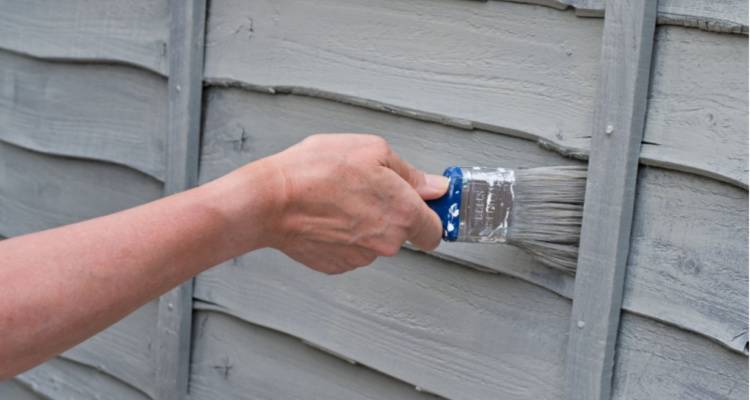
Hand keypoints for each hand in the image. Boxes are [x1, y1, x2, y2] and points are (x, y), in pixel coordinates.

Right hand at [264, 134, 447, 273]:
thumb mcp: (371, 150)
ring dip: (365, 223)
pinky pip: (351, 249)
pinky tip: (327, 215)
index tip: (423, 205)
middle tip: (365, 188)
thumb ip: (411, 173)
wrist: (270, 201)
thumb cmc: (316, 171)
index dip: (430, 216)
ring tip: (339, 198)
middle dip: (391, 213)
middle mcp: (387, 242)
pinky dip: (343, 235)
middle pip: (402, 233)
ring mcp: (361, 257)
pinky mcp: (337, 265)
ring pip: (375, 241)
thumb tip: (435, 187)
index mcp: (403, 213)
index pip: (435, 231)